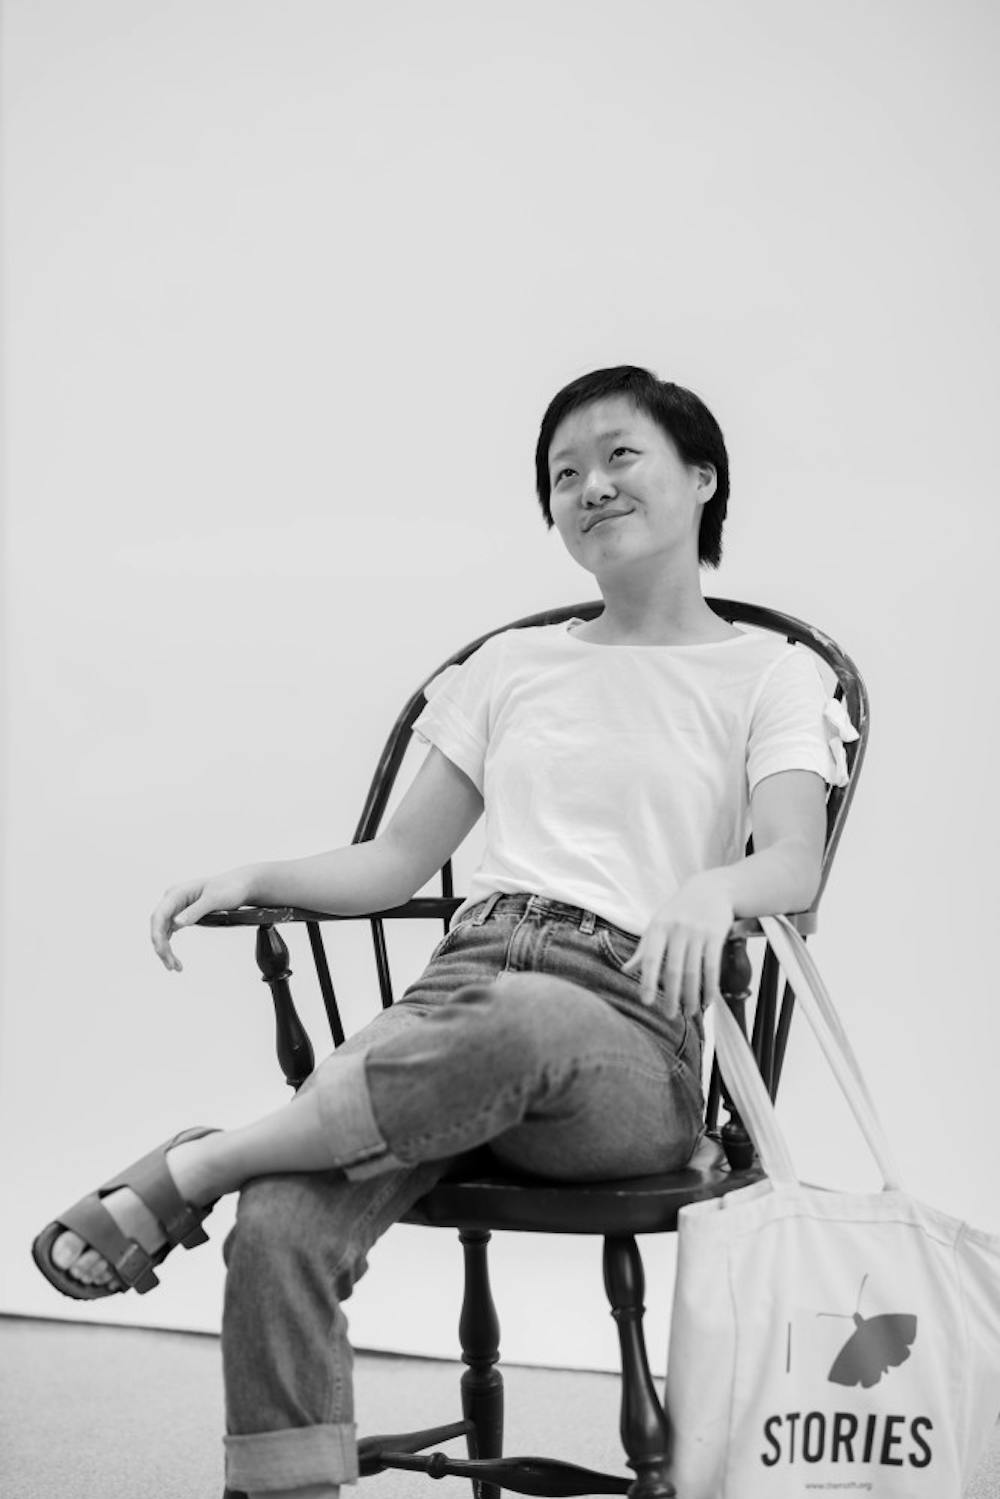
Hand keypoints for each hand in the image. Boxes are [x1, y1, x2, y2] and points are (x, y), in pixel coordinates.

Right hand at [149, 866, 255, 972]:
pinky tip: (173, 957)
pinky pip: (170, 931)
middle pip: (158, 926)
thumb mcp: (214, 899)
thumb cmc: (229, 888)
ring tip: (175, 967)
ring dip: (165, 949)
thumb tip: (176, 923)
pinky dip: (170, 944)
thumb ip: (195, 910)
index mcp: (176, 893)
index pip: (159, 916)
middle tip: (172, 966)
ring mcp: (177, 907)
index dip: (157, 936)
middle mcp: (173, 899)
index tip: (162, 952)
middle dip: (162, 947)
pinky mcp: (182, 914)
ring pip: (162, 931)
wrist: (240, 885)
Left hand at [622, 874, 734, 1016]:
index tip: (646, 1002)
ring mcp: (697, 932)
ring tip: (690, 1012)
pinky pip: (712, 966)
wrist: (711, 888)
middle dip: (672, 996)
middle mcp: (677, 929)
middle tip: (670, 1015)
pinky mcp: (716, 935)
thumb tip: (626, 970)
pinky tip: (708, 1000)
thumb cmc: (679, 910)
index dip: (648, 982)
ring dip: (691, 995)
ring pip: (693, 971)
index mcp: (658, 928)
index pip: (651, 959)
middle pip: (673, 969)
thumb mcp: (658, 924)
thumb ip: (644, 949)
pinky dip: (710, 986)